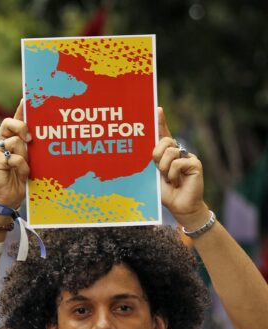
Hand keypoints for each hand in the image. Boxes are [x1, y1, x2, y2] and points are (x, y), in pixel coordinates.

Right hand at [0, 100, 30, 208]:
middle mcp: (3, 143)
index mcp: (12, 140)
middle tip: (30, 137)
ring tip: (24, 166)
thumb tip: (35, 135)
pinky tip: (19, 172)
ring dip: (24, 153)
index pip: (16, 120)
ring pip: (14, 141)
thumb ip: (29, 147)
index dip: (20, 109)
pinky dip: (20, 165)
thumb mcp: (29, 160)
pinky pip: (13, 156)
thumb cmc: (21, 178)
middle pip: (7, 123)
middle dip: (20, 126)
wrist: (9, 198)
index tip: (26, 98)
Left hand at [152, 108, 207, 226]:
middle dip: (156, 155)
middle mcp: (178, 151)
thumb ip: (151, 161)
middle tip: (159, 170)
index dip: (160, 121)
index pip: (162, 134)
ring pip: (170, 152)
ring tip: (169, 179)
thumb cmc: (164, 192)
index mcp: (166, 153)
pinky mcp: (195, 163)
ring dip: (164, 169)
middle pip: (164, 142)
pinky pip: (178, 163)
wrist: (179, 206)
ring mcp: (188, 156)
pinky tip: (177, 182)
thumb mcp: (153, 174)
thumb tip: (147, 151)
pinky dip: (173, 174)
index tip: (156, 109)